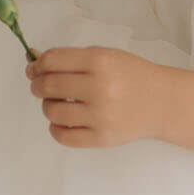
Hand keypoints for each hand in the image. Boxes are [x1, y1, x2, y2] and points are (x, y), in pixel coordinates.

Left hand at [25, 45, 169, 148]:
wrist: (161, 101)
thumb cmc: (130, 75)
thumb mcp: (105, 56)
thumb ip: (70, 59)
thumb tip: (32, 63)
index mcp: (99, 61)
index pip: (52, 61)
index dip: (37, 65)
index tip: (34, 69)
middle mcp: (100, 87)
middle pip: (49, 86)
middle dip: (37, 85)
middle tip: (39, 86)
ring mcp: (101, 115)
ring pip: (53, 112)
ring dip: (47, 106)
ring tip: (56, 103)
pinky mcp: (102, 138)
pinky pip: (64, 136)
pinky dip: (55, 129)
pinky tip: (62, 122)